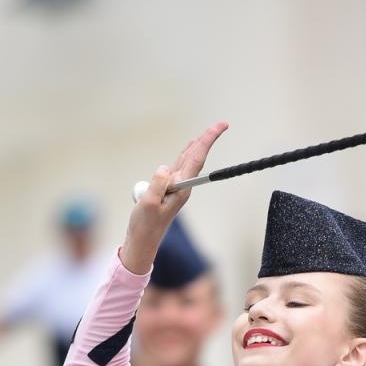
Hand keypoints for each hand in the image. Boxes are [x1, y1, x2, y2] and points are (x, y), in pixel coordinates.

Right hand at [123, 121, 229, 274]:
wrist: (143, 241)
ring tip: (206, 134)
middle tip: (222, 124)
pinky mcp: (167, 190)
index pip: (196, 159)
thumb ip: (158, 185)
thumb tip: (165, 168)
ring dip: (197, 146)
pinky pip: (178, 167)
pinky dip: (184, 155)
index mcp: (181, 188)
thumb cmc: (145, 225)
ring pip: (188, 161)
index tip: (220, 127)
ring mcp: (175, 188)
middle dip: (207, 140)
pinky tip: (187, 151)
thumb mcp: (148, 204)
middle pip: (196, 158)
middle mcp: (182, 186)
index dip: (207, 141)